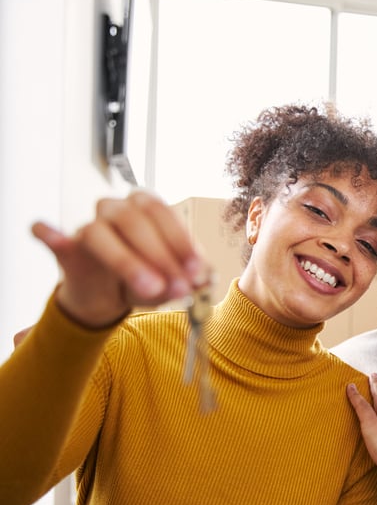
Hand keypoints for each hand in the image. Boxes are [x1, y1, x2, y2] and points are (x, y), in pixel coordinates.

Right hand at [32, 190, 208, 327]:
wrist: (111, 297)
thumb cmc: (147, 278)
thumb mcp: (172, 280)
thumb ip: (186, 277)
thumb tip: (200, 281)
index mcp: (146, 207)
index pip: (163, 213)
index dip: (181, 242)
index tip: (197, 271)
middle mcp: (116, 210)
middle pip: (133, 221)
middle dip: (160, 256)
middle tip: (179, 287)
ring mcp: (87, 227)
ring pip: (99, 232)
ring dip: (127, 261)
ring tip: (150, 289)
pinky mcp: (66, 249)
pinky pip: (50, 235)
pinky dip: (48, 233)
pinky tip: (48, 233)